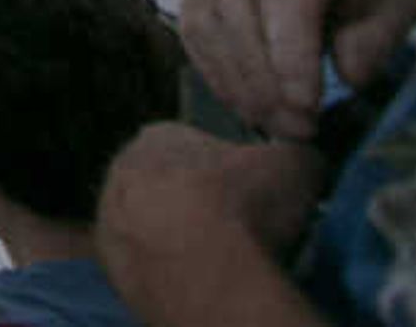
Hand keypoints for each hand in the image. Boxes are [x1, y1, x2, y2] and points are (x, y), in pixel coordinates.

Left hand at [98, 124, 325, 307]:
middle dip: (191, 201)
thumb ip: (296, 154)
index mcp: (160, 137)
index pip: (191, 143)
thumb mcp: (295, 167)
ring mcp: (108, 218)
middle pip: (163, 182)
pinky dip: (164, 267)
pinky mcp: (108, 266)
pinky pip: (141, 261)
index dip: (223, 168)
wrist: (207, 274)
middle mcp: (121, 170)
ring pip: (146, 221)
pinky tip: (195, 279)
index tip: (246, 193)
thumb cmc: (248, 207)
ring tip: (215, 258)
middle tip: (230, 228)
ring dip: (172, 234)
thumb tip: (307, 158)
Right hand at [176, 0, 415, 142]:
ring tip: (273, 123)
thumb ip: (374, 42)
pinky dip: (215, 73)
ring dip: (235, 84)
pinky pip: (192, 31)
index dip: (289, 58)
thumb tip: (343, 73)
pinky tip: (247, 104)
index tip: (307, 110)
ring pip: (205, 24)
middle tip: (293, 129)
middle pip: (235, 12)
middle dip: (261, 82)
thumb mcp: (398, 11)